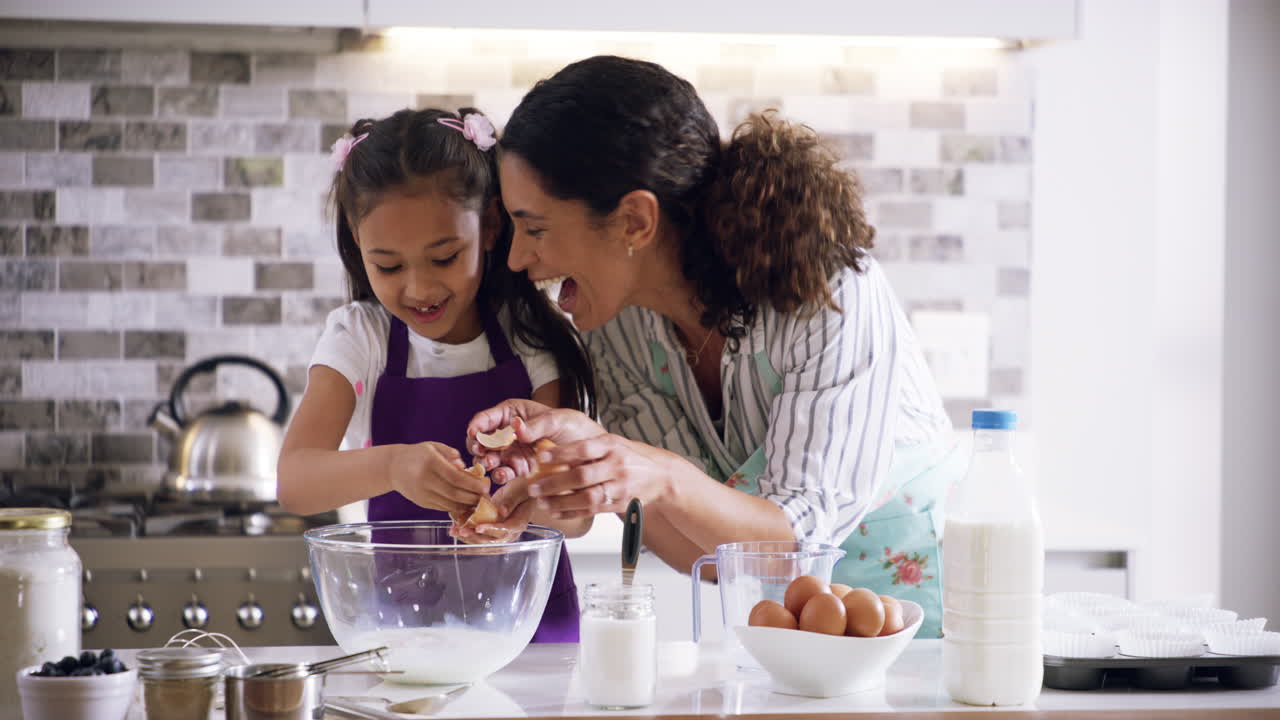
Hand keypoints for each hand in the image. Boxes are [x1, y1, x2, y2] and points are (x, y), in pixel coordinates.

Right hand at [387, 441, 489, 515]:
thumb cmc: (417, 454)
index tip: (485, 486)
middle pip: (453, 493)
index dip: (472, 484)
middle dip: (472, 497)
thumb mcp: (433, 446)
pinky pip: (442, 507)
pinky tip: (467, 505)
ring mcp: (422, 493)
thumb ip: (450, 453)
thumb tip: (464, 466)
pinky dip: (456, 508)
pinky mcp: (422, 502)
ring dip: (466, 505)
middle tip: (486, 497)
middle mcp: (425, 480)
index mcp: (430, 463)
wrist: (392, 468)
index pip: (455, 476)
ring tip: (479, 502)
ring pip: (449, 504)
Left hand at [448, 496, 534, 544]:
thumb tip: (502, 512)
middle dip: (475, 536)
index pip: (505, 530)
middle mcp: (510, 532)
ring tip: (454, 531)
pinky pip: (479, 535)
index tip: (478, 527)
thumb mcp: (521, 489)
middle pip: (492, 540)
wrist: (523, 491)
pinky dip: (467, 533)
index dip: (491, 530)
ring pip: (483, 541)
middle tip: (461, 530)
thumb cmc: (524, 488)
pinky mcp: (491, 529)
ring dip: (468, 537)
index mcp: (519, 522)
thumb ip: (512, 500)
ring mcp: (500, 532)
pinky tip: (456, 528)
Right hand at [467, 402, 606, 481]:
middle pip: (484, 439)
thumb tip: (516, 427)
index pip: (487, 418)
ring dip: (488, 461)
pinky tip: (504, 475)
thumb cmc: (575, 429)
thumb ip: (536, 425)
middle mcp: (509, 432)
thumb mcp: (558, 421)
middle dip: (480, 446)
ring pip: (491, 457)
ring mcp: (513, 452)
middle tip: (482, 452)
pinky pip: (505, 472)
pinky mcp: (520, 469)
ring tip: (492, 465)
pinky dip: (501, 474)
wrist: (592, 454)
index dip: (478, 425)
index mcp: (513, 413)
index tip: (475, 433)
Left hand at [527, 433, 691, 519]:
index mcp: (613, 445)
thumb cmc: (630, 456)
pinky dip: (572, 513)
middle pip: (583, 476)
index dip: (561, 453)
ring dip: (561, 502)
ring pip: (587, 497)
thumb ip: (587, 446)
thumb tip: (551, 449)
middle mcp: (617, 465)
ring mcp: (620, 487)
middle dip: (555, 483)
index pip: (584, 448)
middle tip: (534, 487)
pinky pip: (593, 510)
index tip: (540, 456)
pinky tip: (557, 513)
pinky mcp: (619, 504)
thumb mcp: (612, 443)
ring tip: (542, 502)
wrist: (659, 475)